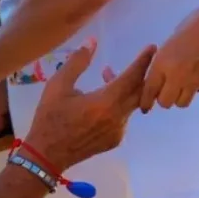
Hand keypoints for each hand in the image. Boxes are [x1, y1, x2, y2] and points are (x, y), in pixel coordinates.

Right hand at [25, 42, 155, 171]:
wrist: (46, 156)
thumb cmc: (50, 118)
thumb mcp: (58, 86)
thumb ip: (77, 62)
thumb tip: (92, 41)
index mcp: (106, 102)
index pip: (132, 77)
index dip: (143, 61)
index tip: (152, 48)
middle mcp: (118, 117)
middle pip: (139, 91)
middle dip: (141, 73)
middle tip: (142, 58)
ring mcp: (118, 131)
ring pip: (131, 104)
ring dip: (126, 88)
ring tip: (107, 75)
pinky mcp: (115, 140)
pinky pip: (124, 116)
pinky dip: (119, 103)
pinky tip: (101, 99)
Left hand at [140, 1, 198, 111]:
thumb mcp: (176, 37)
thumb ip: (168, 54)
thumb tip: (166, 64)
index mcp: (162, 60)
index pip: (149, 88)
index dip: (147, 98)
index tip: (148, 104)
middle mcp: (174, 74)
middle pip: (164, 102)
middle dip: (166, 98)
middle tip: (171, 88)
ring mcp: (192, 80)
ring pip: (181, 102)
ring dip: (182, 96)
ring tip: (187, 83)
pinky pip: (197, 94)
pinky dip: (197, 89)